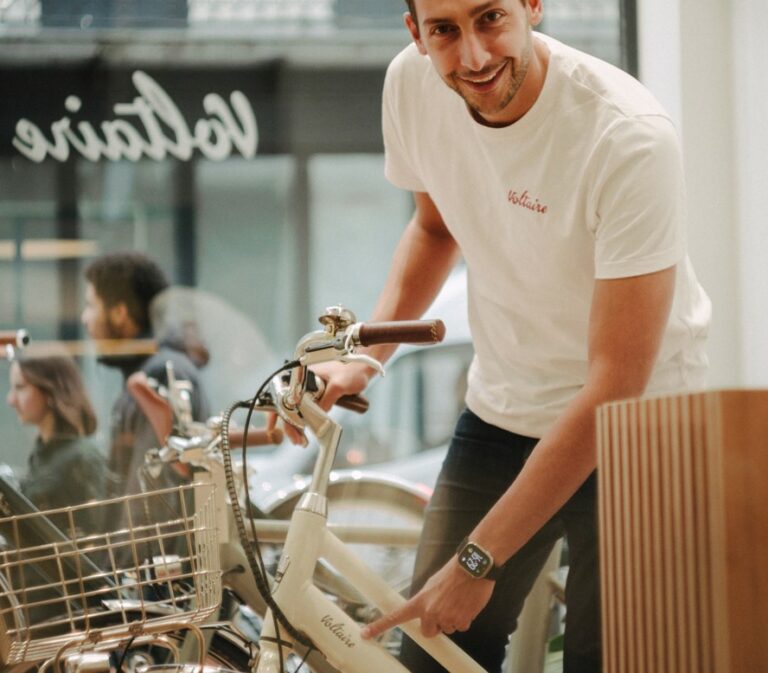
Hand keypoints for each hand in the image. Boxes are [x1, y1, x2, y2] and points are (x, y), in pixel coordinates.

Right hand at [282, 360, 375, 444]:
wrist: (362, 366)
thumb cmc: (352, 370)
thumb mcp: (338, 386)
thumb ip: (327, 400)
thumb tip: (317, 415)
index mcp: (304, 374)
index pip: (287, 396)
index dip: (285, 413)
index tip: (290, 428)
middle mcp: (303, 381)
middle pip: (289, 404)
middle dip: (290, 423)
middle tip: (297, 439)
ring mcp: (309, 389)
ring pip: (296, 408)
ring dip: (296, 424)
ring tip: (300, 439)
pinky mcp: (316, 395)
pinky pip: (306, 408)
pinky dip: (304, 420)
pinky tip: (304, 431)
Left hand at [360, 557, 493, 639]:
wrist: (473, 567)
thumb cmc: (453, 573)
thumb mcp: (432, 584)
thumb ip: (427, 600)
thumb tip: (426, 611)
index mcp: (420, 601)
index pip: (396, 616)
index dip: (379, 626)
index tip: (365, 633)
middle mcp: (430, 612)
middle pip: (429, 632)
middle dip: (435, 625)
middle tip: (444, 609)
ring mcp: (446, 618)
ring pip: (448, 628)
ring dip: (452, 618)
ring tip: (457, 600)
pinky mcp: (462, 621)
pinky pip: (461, 626)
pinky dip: (464, 618)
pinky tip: (466, 604)